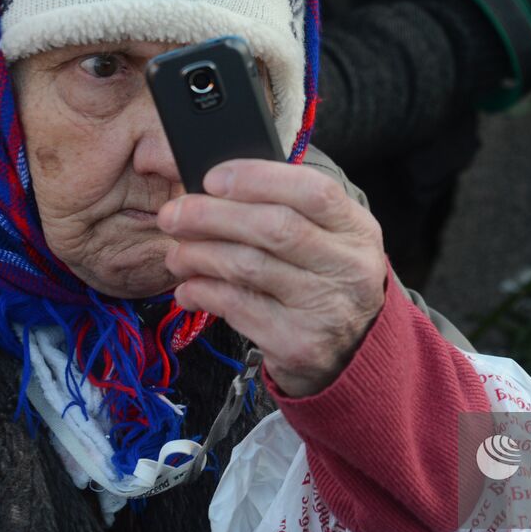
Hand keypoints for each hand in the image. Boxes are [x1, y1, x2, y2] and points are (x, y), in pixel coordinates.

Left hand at [157, 159, 387, 396]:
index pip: (314, 190)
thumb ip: (285, 208)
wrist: (352, 353)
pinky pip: (236, 306)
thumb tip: (213, 186)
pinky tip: (190, 287)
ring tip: (178, 254)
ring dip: (199, 255)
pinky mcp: (297, 343)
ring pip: (248, 266)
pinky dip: (203, 291)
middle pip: (274, 227)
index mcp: (357, 230)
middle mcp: (349, 268)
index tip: (212, 178)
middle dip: (211, 215)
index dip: (257, 178)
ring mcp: (325, 308)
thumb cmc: (325, 282)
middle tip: (173, 215)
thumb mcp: (328, 239)